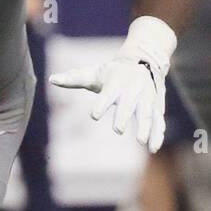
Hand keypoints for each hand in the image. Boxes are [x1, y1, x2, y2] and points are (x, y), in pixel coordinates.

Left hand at [49, 17, 174, 152]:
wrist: (144, 62)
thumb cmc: (113, 73)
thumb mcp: (94, 73)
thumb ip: (74, 79)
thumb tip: (51, 79)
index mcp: (116, 82)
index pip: (107, 93)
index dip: (101, 104)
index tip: (94, 116)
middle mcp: (133, 89)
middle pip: (129, 104)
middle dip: (124, 116)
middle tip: (118, 130)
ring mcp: (147, 98)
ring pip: (148, 113)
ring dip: (146, 127)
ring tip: (142, 142)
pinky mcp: (157, 106)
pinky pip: (159, 121)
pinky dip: (158, 133)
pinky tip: (154, 148)